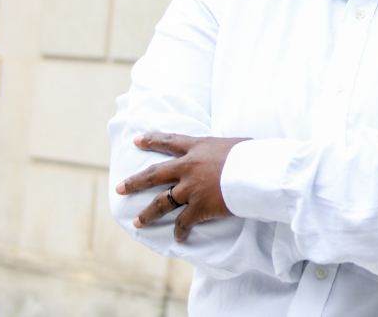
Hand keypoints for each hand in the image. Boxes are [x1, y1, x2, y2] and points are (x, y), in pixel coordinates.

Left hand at [116, 133, 248, 241]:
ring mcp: (191, 188)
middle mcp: (188, 167)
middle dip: (135, 182)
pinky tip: (178, 237)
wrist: (258, 171)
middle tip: (120, 188)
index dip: (152, 140)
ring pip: (161, 203)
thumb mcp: (234, 144)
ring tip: (137, 222)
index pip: (169, 142)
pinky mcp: (199, 207)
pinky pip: (184, 222)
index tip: (136, 140)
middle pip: (154, 174)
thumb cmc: (253, 155)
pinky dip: (180, 231)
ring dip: (148, 214)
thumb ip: (223, 150)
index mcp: (197, 147)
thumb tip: (229, 152)